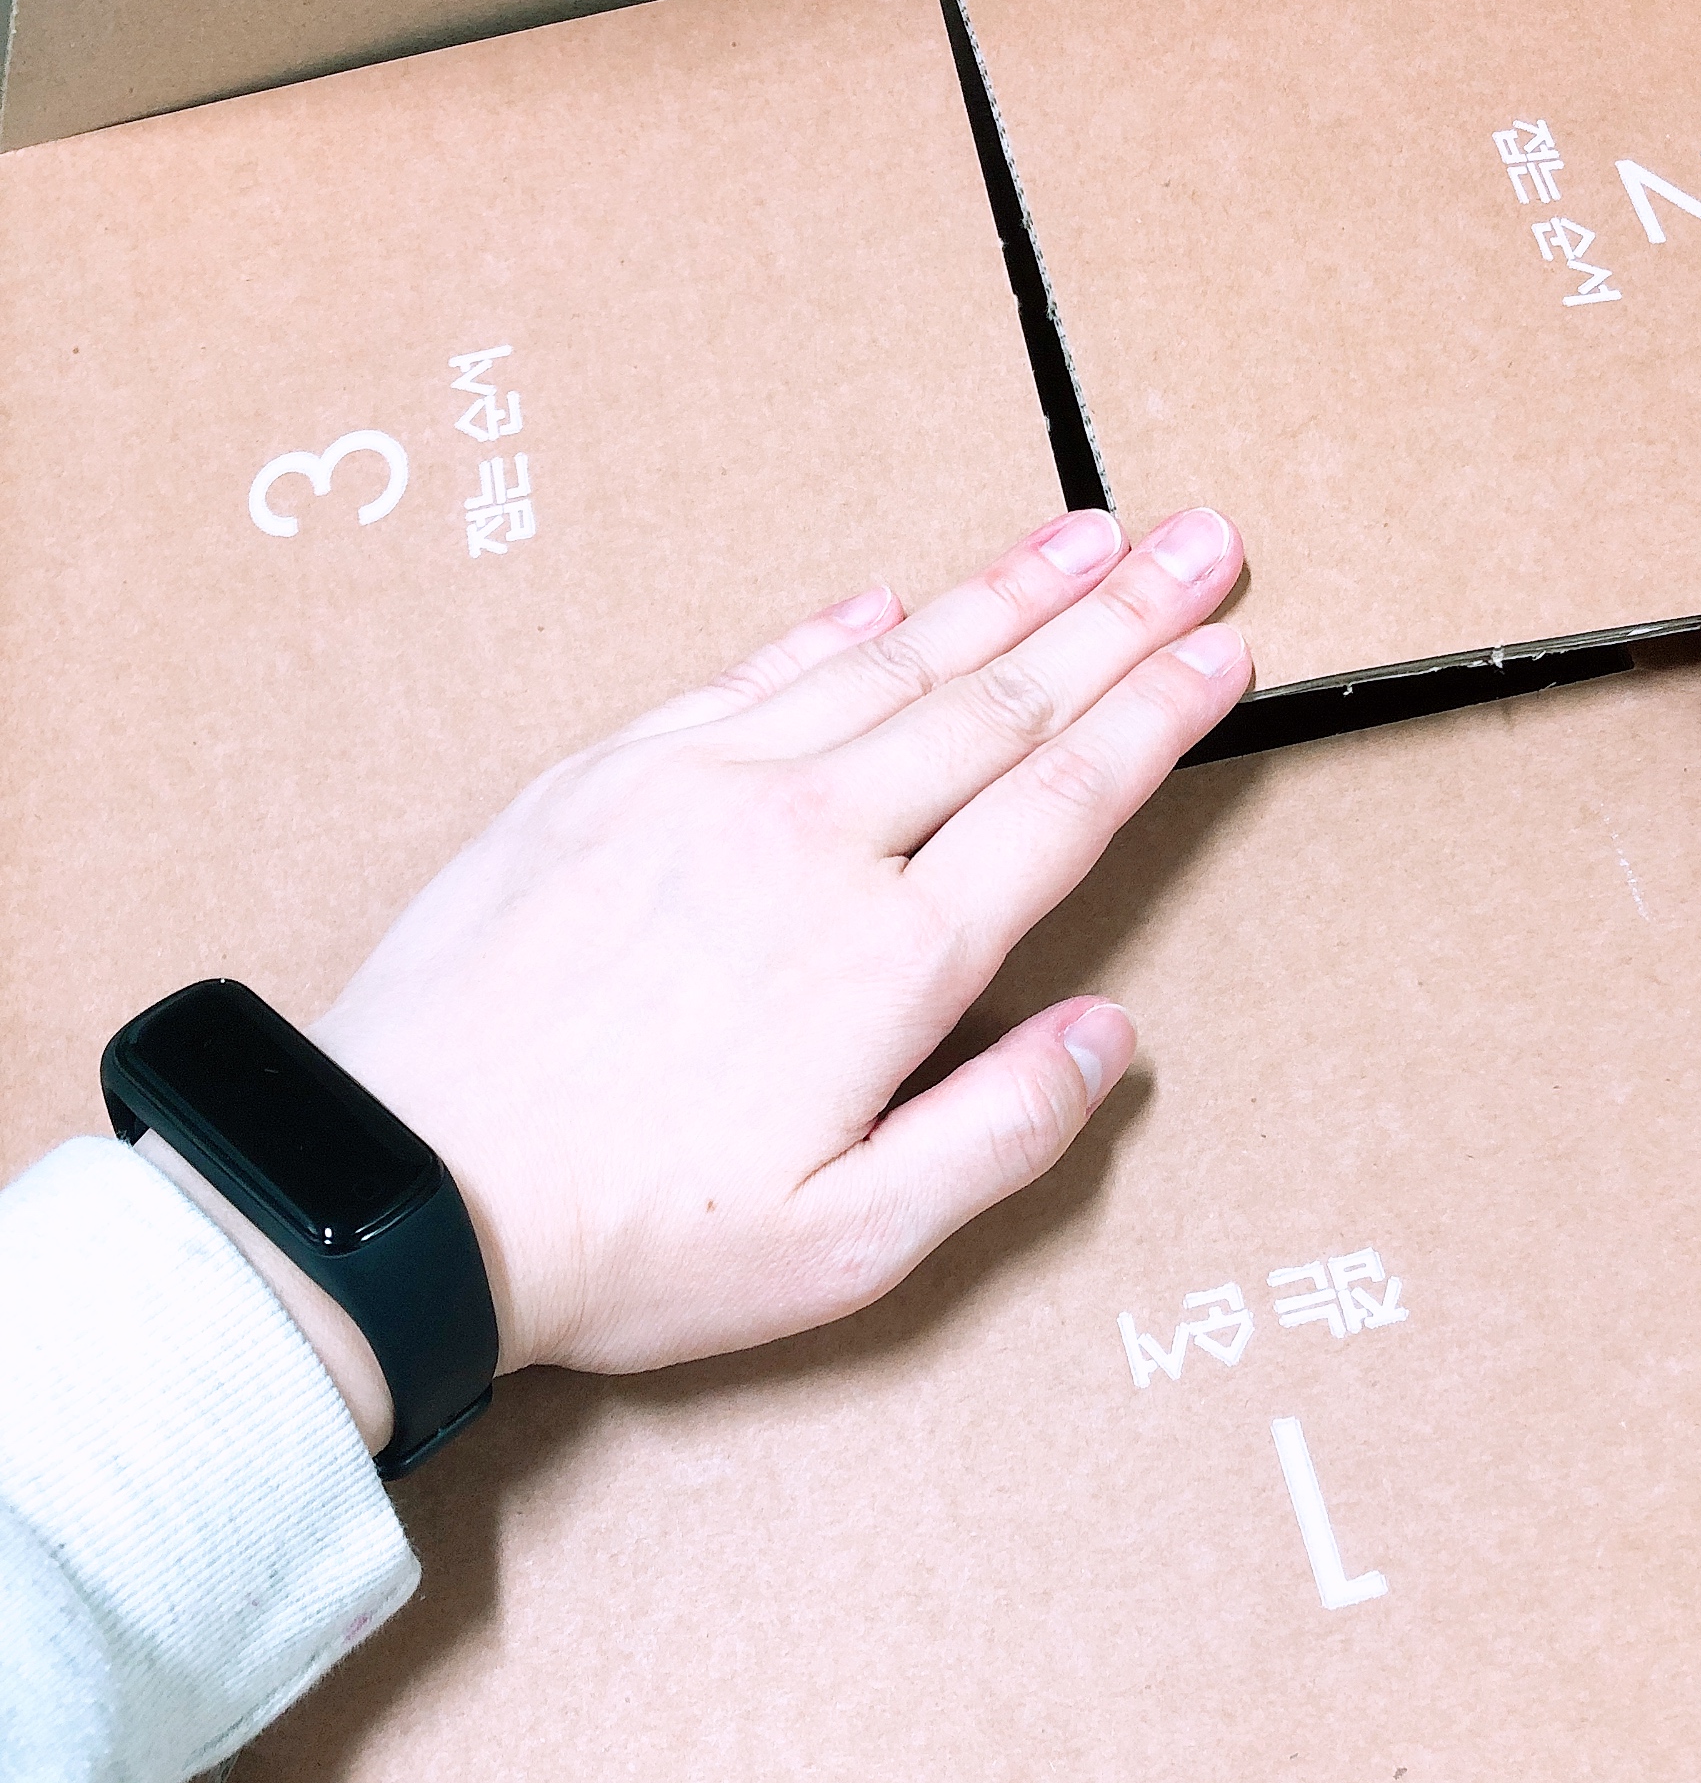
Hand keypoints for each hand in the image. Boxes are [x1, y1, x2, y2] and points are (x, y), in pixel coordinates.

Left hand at [212, 507, 1246, 1449]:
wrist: (395, 1183)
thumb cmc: (625, 1237)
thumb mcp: (843, 1247)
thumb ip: (998, 1134)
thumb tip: (1109, 1034)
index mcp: (890, 957)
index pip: (1063, 800)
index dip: (1156, 715)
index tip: (1222, 651)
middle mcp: (816, 841)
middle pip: (1003, 702)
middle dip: (1119, 616)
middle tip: (1198, 541)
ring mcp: (707, 786)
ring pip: (895, 662)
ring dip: (1003, 592)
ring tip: (1087, 535)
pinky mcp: (613, 770)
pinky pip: (757, 670)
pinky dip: (838, 628)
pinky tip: (891, 596)